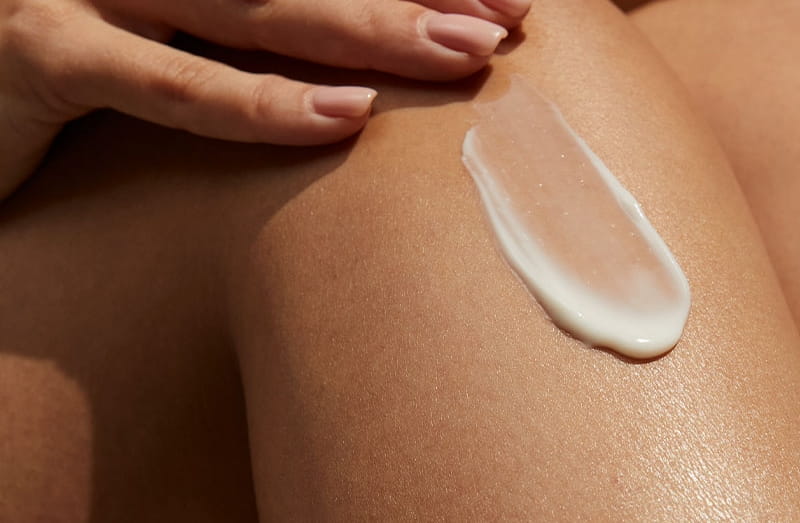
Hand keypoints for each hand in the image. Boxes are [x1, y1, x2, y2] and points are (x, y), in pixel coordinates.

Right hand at [0, 0, 528, 198]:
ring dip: (366, 30)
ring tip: (462, 54)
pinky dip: (256, 106)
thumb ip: (236, 30)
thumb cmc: (66, 62)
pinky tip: (341, 120)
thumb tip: (342, 66)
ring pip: (252, 7)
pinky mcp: (43, 52)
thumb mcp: (161, 29)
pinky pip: (170, 84)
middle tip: (506, 15)